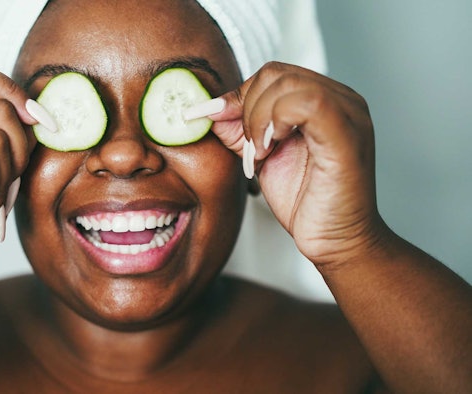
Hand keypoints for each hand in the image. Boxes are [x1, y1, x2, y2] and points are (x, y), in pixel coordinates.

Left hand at [210, 62, 385, 266]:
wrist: (334, 240)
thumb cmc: (305, 200)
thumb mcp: (261, 155)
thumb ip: (239, 128)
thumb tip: (210, 107)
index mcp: (325, 99)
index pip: (273, 74)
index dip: (241, 98)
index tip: (222, 125)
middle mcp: (342, 100)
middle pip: (276, 74)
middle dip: (248, 110)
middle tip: (251, 148)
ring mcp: (349, 115)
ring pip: (287, 84)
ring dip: (258, 120)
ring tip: (262, 153)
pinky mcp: (347, 136)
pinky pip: (308, 103)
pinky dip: (276, 122)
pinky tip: (272, 150)